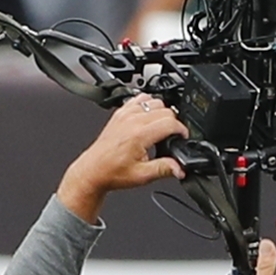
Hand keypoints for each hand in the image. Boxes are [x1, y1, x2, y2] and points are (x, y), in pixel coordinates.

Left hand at [55, 95, 185, 220]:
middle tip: (172, 137)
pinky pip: (139, 99)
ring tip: (161, 128)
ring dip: (162, 112)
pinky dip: (148, 105)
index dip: (182, 130)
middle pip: (166, 110)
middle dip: (174, 123)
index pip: (171, 122)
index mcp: (139, 134)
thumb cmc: (112, 172)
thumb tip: (181, 169)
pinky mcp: (120, 112)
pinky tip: (148, 118)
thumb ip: (164, 170)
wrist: (93, 170)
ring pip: (154, 101)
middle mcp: (132, 120)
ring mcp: (125, 114)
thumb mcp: (142, 176)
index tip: (182, 138)